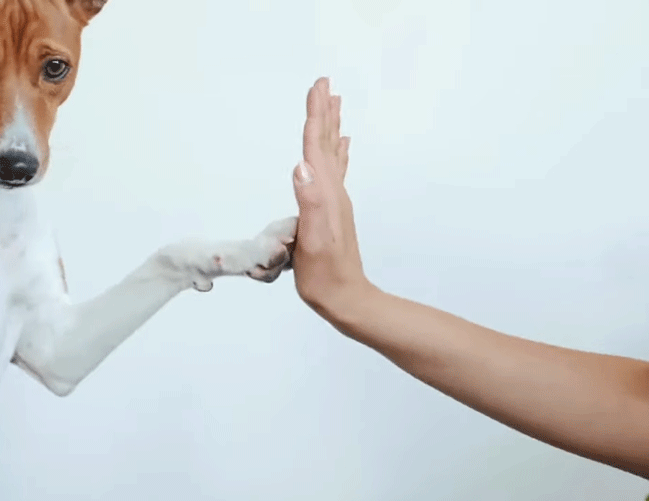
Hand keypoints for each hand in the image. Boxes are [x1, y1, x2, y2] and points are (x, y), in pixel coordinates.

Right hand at [291, 77, 369, 316]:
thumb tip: (302, 165)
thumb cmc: (324, 275)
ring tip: (333, 105)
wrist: (346, 298)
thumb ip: (309, 202)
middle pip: (327, 144)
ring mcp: (335, 202)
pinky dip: (337, 153)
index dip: (315, 115)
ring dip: (331, 127)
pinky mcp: (334, 212)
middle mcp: (333, 193)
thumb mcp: (312, 241)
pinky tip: (342, 147)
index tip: (317, 87)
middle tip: (324, 83)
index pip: (317, 147)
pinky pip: (335, 172)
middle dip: (324, 112)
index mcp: (325, 195)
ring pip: (333, 154)